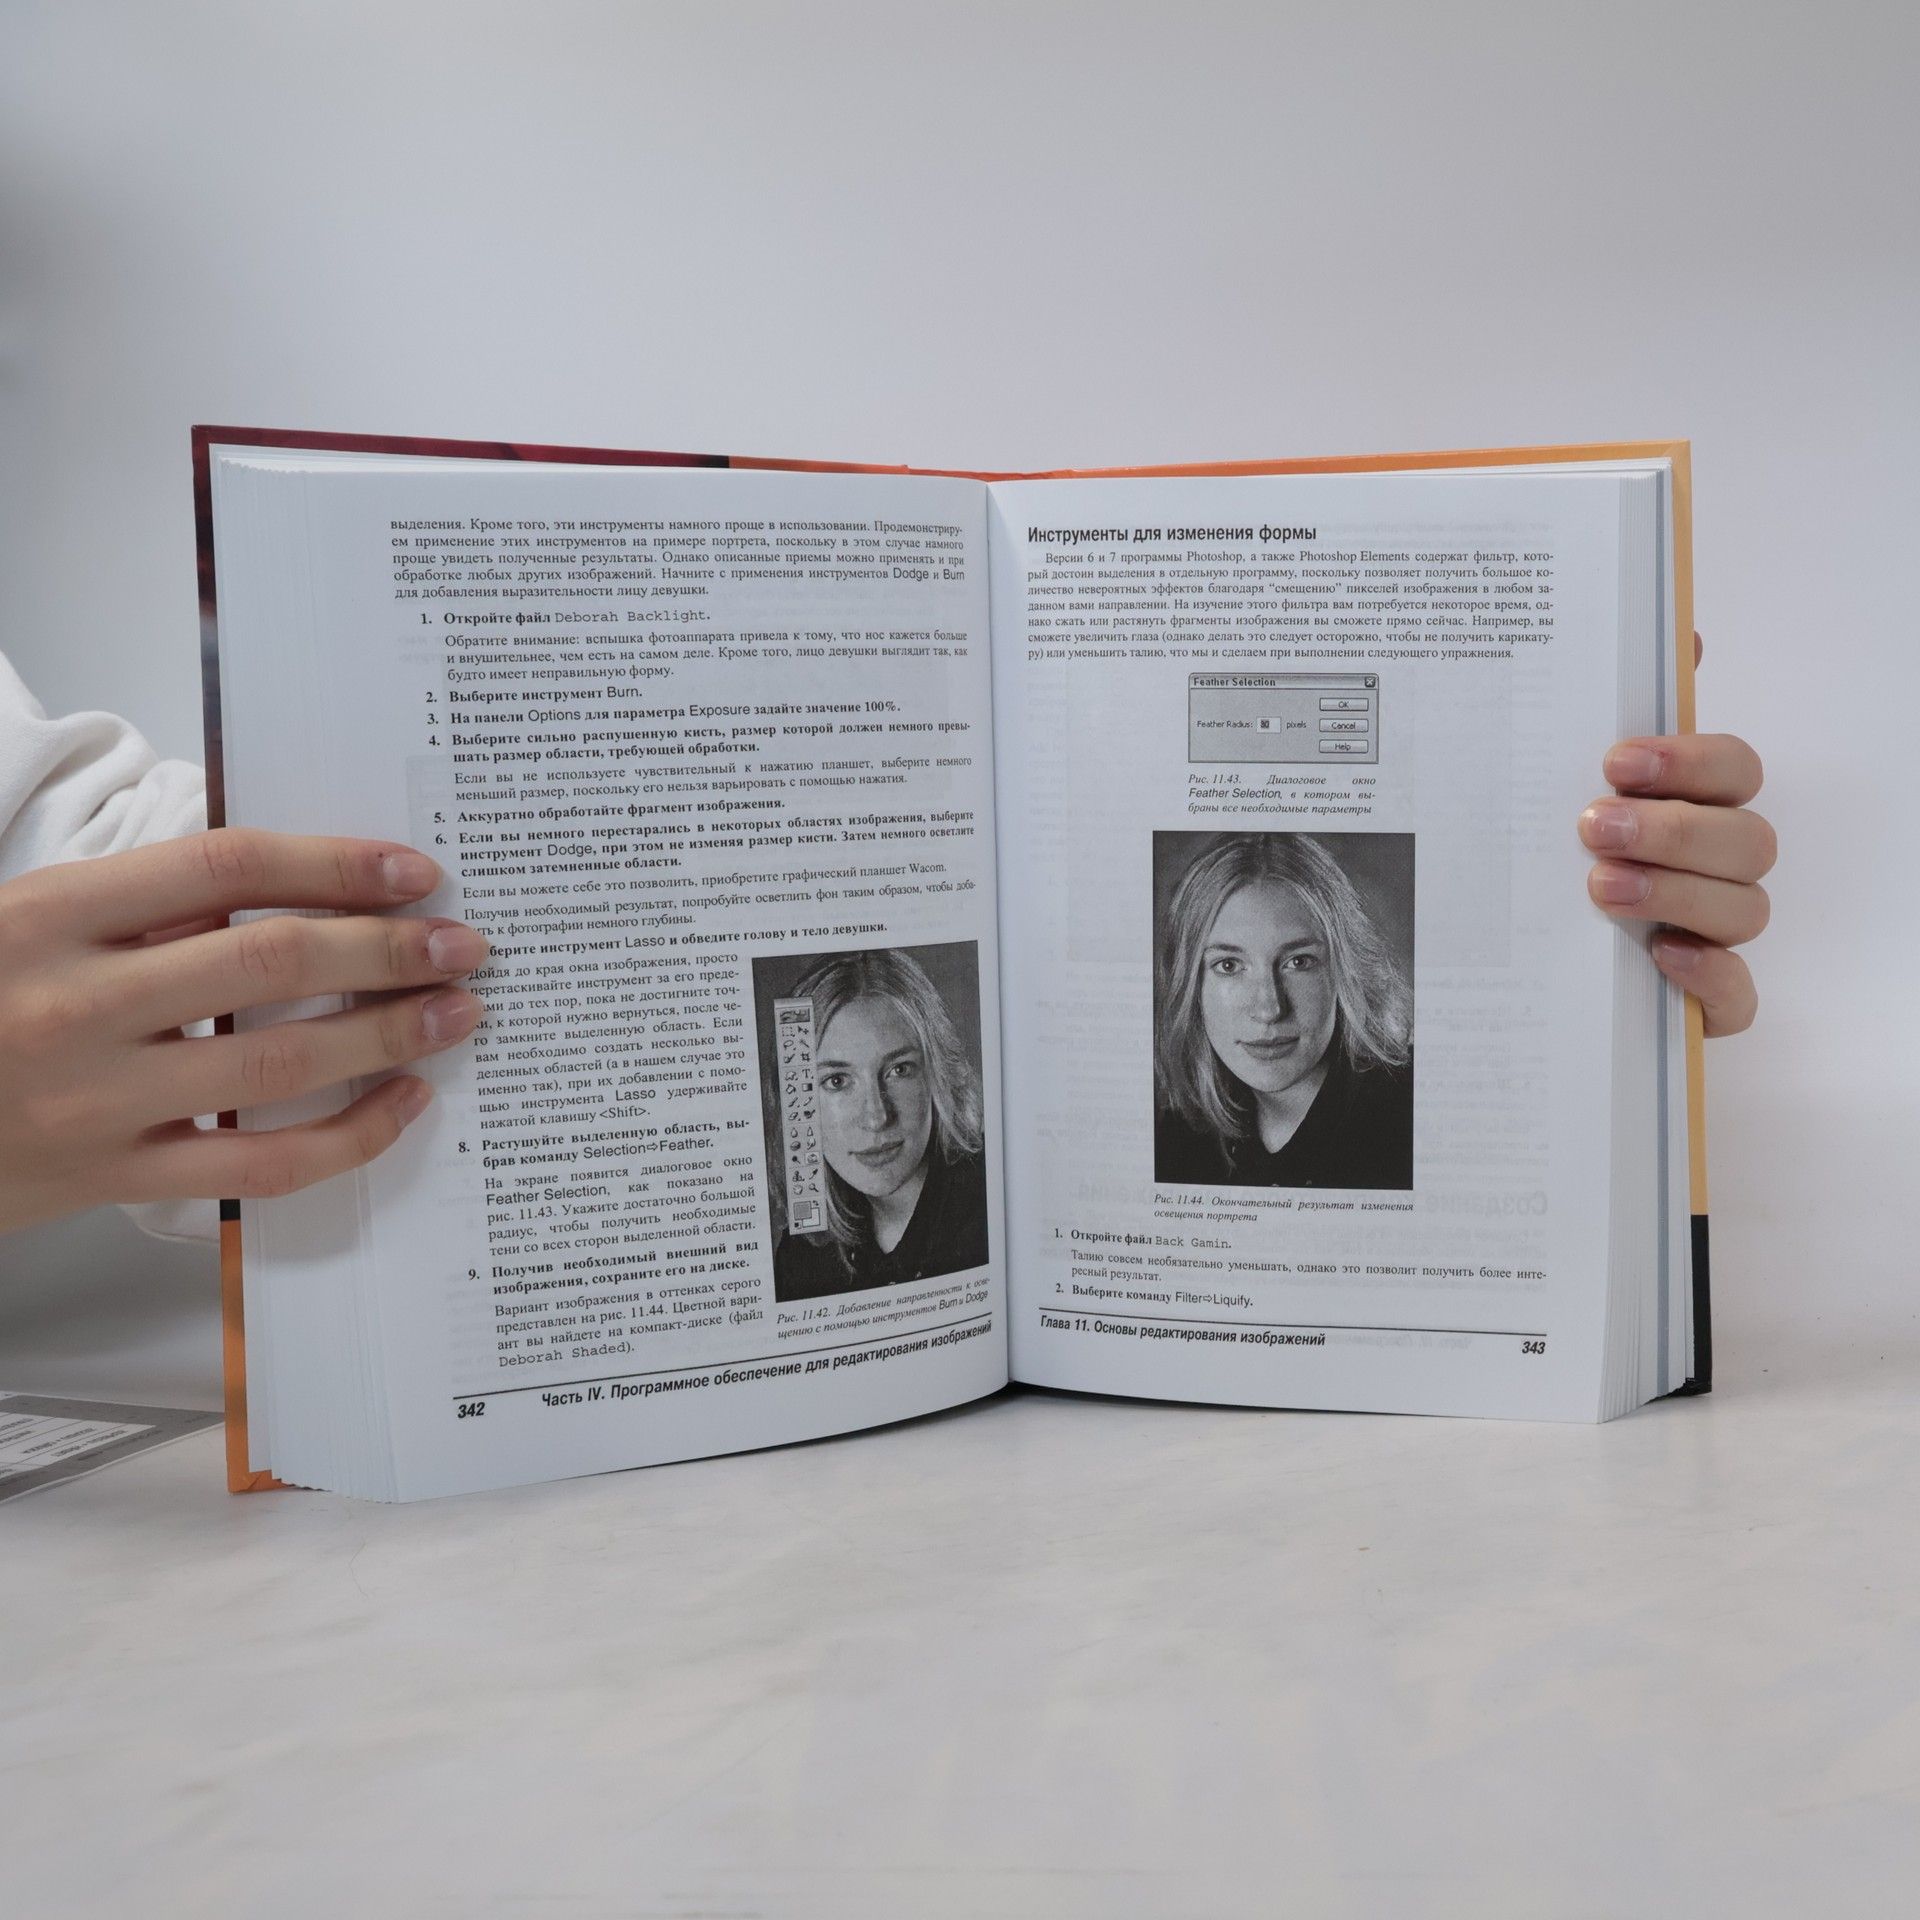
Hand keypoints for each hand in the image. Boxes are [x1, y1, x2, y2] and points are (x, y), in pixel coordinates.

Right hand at [0, 828, 487, 1233]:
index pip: (225, 868)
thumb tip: (291, 883)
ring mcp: (95, 1101)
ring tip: (455, 1011)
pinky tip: (403, 1103)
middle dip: (387, 947)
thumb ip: (142, 903)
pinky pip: (259, 1164)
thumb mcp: (27, 921)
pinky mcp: (112, 1178)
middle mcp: (72, 1004)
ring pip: (278, 1060)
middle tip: (464, 944)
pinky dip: (348, 1136)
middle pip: (269, 960)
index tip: (414, 872)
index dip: (334, 863)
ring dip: (387, 1033)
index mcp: (48, 916)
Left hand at [1579, 639, 1772, 1035]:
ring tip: (1599, 887)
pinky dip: (1710, 976)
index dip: (1690, 761)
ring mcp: (1714, 936)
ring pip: (1745, 908)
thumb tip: (1676, 633)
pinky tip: (1662, 957)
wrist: (1498, 961)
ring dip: (1677, 892)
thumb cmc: (1541, 854)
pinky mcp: (1700, 1002)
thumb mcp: (1547, 782)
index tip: (1616, 761)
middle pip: (1746, 838)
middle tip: (1593, 826)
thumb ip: (1606, 710)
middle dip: (1674, 828)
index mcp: (1691, 805)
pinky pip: (1738, 996)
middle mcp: (1714, 866)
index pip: (1733, 768)